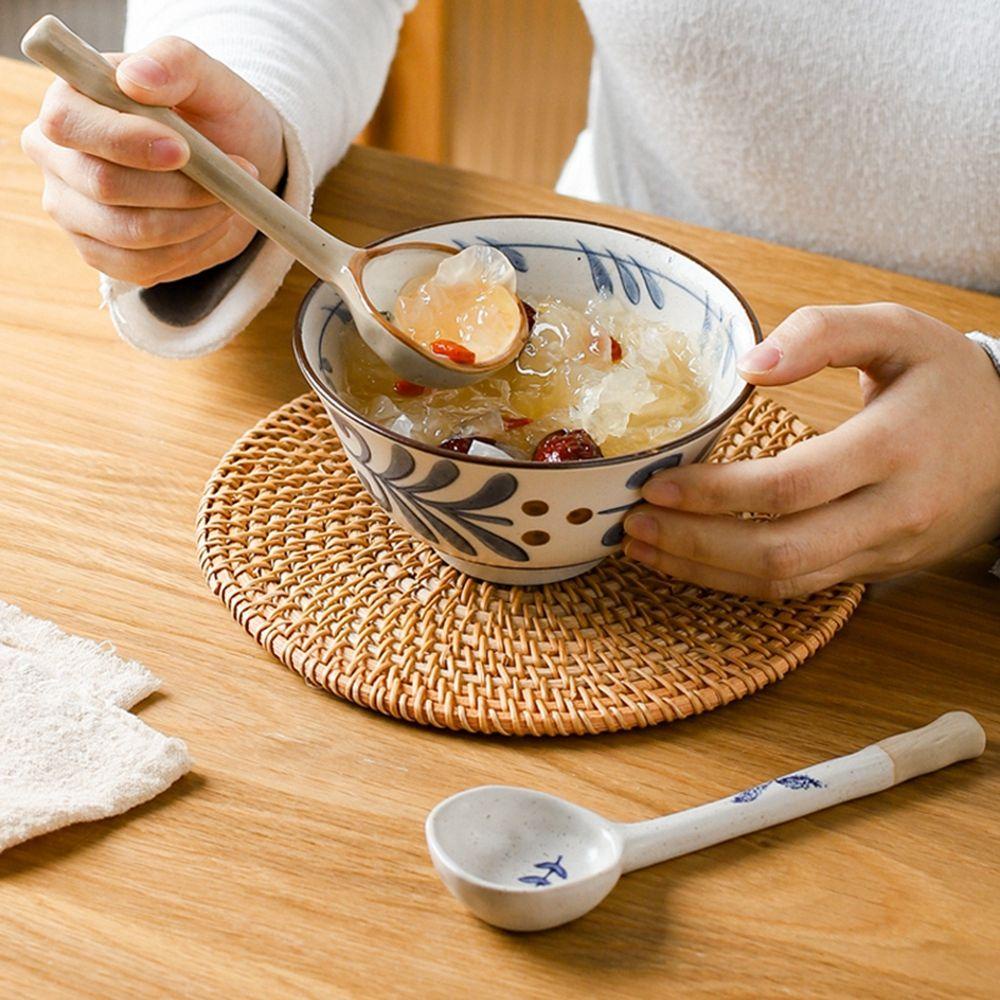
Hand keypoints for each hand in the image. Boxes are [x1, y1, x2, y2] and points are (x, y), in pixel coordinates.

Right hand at [21, 37, 284, 285]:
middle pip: (103, 185)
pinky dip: (188, 248)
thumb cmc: (214, 115)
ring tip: (227, 200)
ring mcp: (73, 211)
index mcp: (69, 101)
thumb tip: (134, 79)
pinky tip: (209, 223)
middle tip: (229, 180)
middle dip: (178, 189)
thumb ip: (174, 63)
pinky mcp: (100, 254)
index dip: (127, 141)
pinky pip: (141, 267)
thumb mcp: (209, 79)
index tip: (185, 150)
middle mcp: (57, 158)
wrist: (235, 166)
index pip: (68, 124)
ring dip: (192, 221)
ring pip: (128, 233)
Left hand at [624, 303, 999, 598]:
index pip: (787, 487)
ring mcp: (881, 549)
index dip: (712, 495)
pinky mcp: (870, 568)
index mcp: (894, 447)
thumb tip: (750, 365)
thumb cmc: (947, 384)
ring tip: (642, 549)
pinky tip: (691, 562)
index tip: (655, 485)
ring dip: (704, 572)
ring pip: (782, 582)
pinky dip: (734, 581)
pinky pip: (795, 588)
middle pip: (777, 551)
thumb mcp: (898, 331)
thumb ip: (824, 332)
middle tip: (631, 526)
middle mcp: (890, 513)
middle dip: (694, 546)